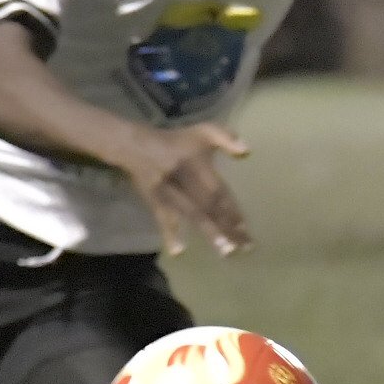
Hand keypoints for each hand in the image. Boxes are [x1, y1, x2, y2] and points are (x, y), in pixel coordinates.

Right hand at [121, 123, 250, 256]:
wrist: (136, 146)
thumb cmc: (175, 141)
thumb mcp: (203, 131)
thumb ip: (226, 137)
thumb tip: (247, 152)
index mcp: (198, 165)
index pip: (220, 192)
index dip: (233, 210)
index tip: (246, 229)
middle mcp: (185, 181)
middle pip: (210, 208)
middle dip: (227, 228)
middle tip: (242, 248)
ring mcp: (169, 193)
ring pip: (193, 216)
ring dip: (209, 234)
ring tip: (225, 252)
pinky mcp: (155, 202)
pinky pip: (164, 220)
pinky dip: (170, 235)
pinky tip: (177, 252)